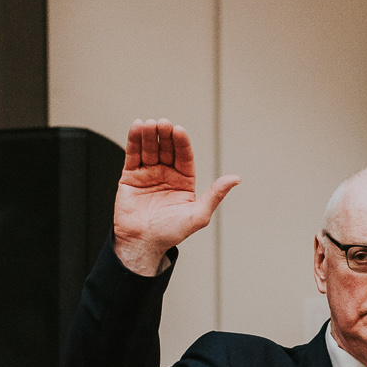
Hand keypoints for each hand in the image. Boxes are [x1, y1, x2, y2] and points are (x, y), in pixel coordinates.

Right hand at [112, 119, 239, 275]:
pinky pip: (133, 155)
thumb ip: (216, 195)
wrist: (142, 243)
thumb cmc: (171, 233)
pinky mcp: (130, 176)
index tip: (178, 130)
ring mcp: (148, 173)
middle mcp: (167, 174)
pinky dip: (134, 140)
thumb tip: (236, 178)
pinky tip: (136, 127)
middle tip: (162, 124)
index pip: (184, 156)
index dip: (181, 143)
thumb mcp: (198, 214)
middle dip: (164, 135)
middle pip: (166, 148)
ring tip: (148, 124)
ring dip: (149, 135)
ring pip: (150, 148)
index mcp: (184, 181)